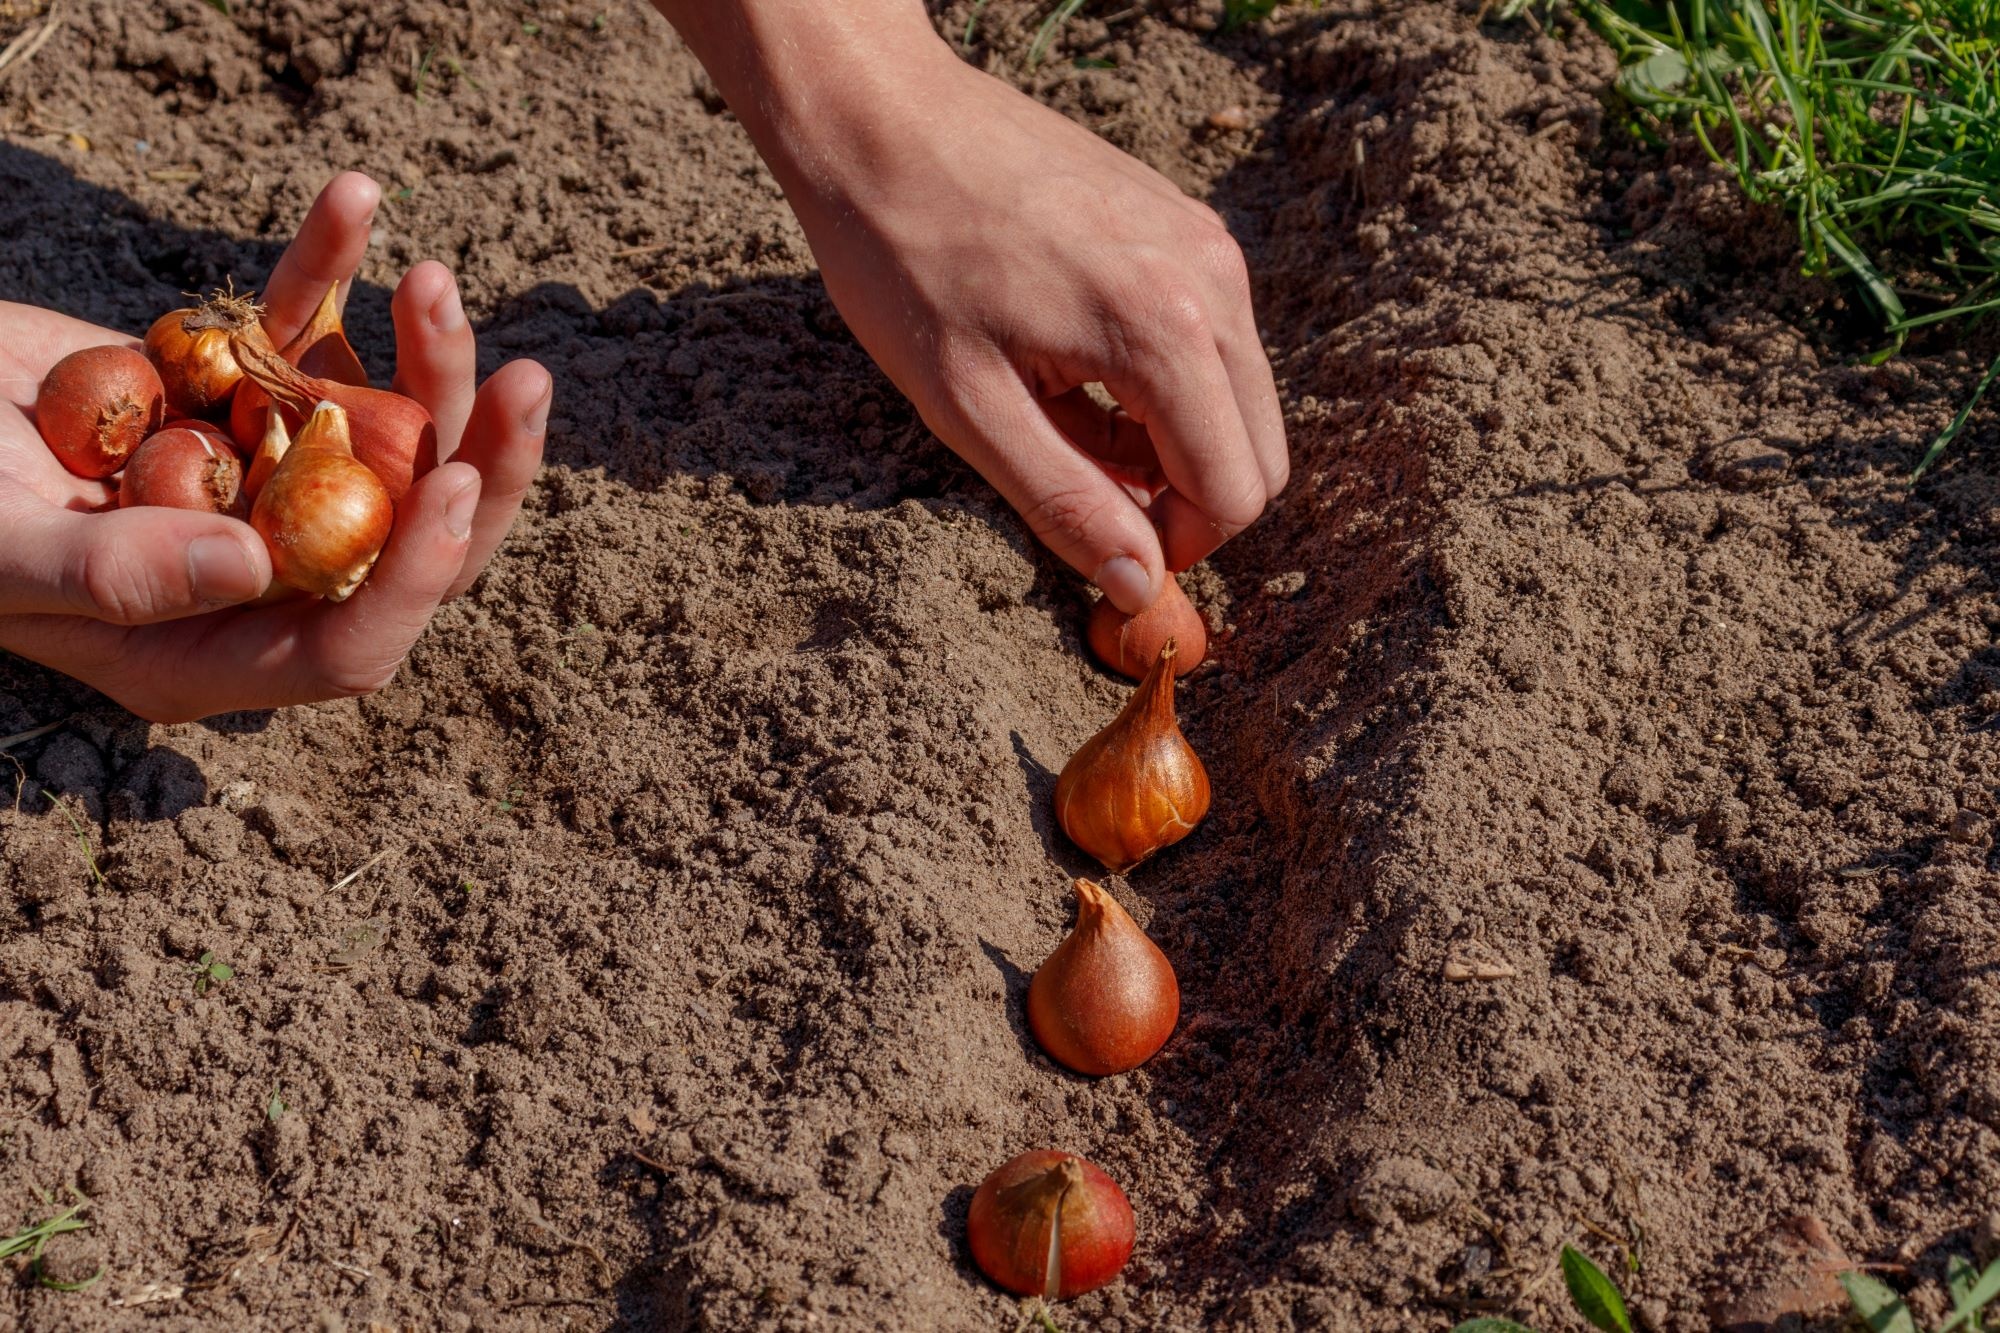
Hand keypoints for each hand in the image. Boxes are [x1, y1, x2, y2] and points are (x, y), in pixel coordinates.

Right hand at [0, 173, 551, 722]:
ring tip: (430, 278)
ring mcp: (253, 479)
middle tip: (524, 381)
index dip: (417, 573)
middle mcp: (254, 571)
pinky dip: (327, 271)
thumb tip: (254, 570)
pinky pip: (302, 337)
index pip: (352, 639)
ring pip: (383, 435)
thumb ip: (113, 577)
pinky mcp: (233, 393)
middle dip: (480, 462)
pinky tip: (353, 201)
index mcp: (208, 645)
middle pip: (405, 537)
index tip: (459, 482)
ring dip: (423, 358)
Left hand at [655, 4, 1286, 612]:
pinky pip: (1215, 339)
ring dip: (1173, 441)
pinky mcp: (1187, 222)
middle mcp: (1212, 281)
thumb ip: (1065, 504)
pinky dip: (1166, 383)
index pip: (1233, 492)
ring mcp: (1207, 242)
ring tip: (1065, 417)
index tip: (1104, 544)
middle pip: (1259, 452)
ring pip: (1242, 399)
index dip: (1175, 544)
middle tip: (1085, 489)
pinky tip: (1076, 365)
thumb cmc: (906, 261)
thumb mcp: (969, 408)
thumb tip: (1138, 586)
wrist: (882, 121)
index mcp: (1165, 332)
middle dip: (1186, 499)